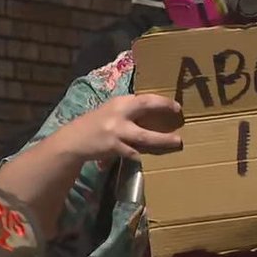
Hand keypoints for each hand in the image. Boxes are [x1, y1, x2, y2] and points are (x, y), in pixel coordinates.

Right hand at [65, 94, 183, 160]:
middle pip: (145, 108)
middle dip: (164, 111)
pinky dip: (145, 155)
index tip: (177, 106)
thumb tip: (154, 113)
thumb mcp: (111, 113)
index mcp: (119, 102)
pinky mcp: (113, 147)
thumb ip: (130, 112)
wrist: (74, 141)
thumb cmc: (95, 125)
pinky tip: (155, 159)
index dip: (162, 102)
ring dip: (162, 141)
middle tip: (182, 112)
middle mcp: (118, 113)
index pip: (144, 98)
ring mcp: (116, 131)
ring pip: (144, 136)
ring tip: (177, 143)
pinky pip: (134, 153)